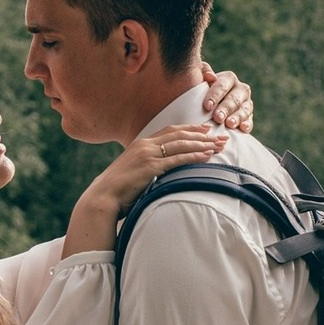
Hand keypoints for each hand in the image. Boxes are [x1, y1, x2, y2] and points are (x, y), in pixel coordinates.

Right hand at [85, 122, 227, 215]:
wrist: (104, 196)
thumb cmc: (118, 189)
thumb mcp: (133, 171)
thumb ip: (146, 165)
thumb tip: (159, 170)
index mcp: (141, 143)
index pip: (170, 130)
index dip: (189, 129)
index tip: (205, 129)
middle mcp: (145, 145)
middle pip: (179, 134)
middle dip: (202, 134)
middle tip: (219, 135)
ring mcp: (148, 155)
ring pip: (181, 144)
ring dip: (203, 144)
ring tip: (219, 145)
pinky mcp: (151, 167)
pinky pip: (178, 159)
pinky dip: (194, 156)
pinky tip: (207, 156)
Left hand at [200, 61, 253, 131]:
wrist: (211, 105)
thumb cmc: (202, 92)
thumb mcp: (200, 80)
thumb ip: (203, 73)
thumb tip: (210, 76)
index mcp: (228, 78)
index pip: (222, 86)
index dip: (215, 96)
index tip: (207, 106)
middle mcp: (240, 89)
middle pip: (234, 99)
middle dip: (225, 109)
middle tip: (217, 118)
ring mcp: (246, 103)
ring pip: (244, 109)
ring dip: (237, 117)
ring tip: (229, 124)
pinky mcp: (249, 117)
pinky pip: (250, 120)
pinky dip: (247, 124)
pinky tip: (243, 128)